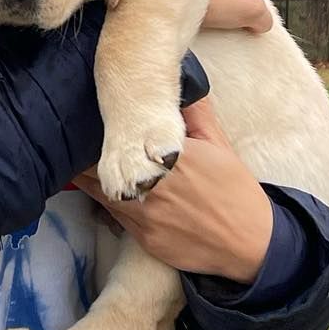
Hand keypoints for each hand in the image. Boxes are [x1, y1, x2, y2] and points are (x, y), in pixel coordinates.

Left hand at [73, 98, 272, 282]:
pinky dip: (108, 202)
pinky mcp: (146, 238)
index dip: (105, 133)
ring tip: (77, 166)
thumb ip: (196, 115)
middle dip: (90, 156)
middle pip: (107, 166)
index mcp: (173, 156)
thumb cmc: (236, 190)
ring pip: (104, 192)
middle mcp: (156, 185)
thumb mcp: (219, 146)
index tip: (91, 125)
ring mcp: (148, 214)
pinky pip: (116, 216)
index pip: (124, 139)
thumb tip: (182, 87)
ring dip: (90, 179)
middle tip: (78, 145)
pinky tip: (102, 191)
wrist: (251, 242)